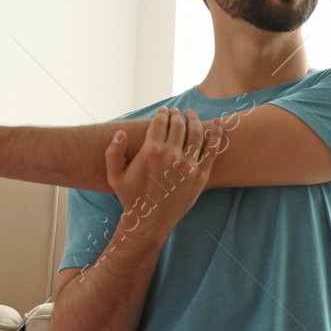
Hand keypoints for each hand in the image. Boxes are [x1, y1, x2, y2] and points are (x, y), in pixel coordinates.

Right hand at [106, 107, 223, 237]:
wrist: (150, 220)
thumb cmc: (131, 197)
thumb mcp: (115, 175)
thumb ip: (113, 152)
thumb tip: (120, 133)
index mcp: (150, 151)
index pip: (160, 122)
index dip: (162, 113)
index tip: (164, 110)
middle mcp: (171, 155)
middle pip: (178, 124)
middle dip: (177, 115)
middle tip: (177, 112)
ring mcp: (188, 165)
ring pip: (196, 132)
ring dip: (194, 119)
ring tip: (190, 115)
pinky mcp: (201, 175)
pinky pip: (212, 149)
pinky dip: (216, 133)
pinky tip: (218, 122)